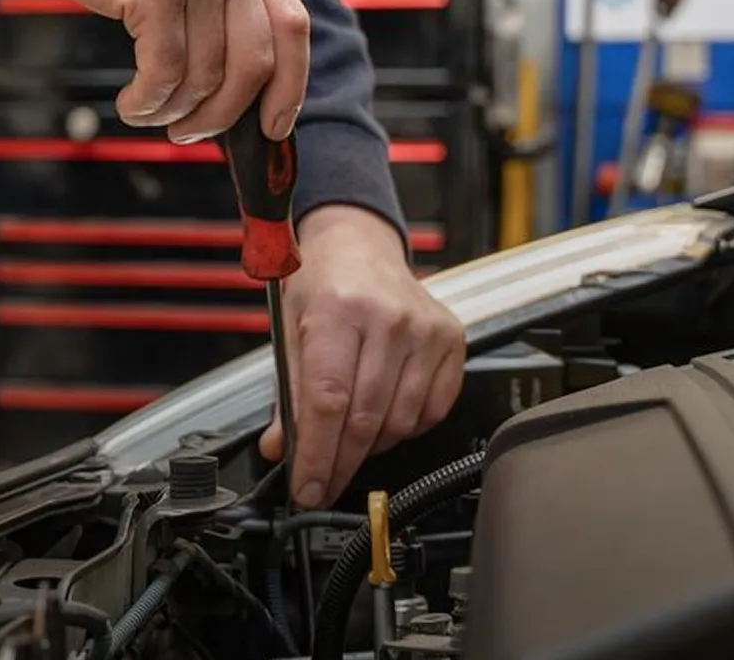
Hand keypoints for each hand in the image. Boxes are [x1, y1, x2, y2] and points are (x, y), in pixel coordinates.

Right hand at [0, 0, 309, 143]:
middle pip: (255, 64)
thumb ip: (213, 2)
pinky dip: (147, 101)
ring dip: (172, 111)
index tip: (273, 128)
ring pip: (205, 76)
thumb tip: (226, 86)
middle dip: (223, 116)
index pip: (292, 27)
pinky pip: (165, 71)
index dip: (290, 87)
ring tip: (144, 111)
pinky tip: (130, 102)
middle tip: (189, 133)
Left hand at [258, 205, 464, 508]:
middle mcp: (387, 319)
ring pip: (400, 422)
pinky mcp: (452, 339)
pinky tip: (384, 420)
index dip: (317, 456)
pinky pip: (433, 410)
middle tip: (323, 484)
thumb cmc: (322, 283)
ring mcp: (425, 329)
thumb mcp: (290, 330)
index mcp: (337, 311)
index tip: (307, 487)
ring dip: (371, 447)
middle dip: (340, 464)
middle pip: (364, 419)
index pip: (328, 401)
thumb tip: (282, 450)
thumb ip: (288, 395)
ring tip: (349, 443)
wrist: (359, 245)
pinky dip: (406, 429)